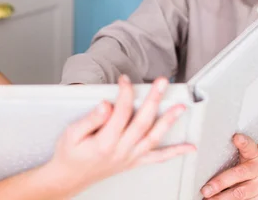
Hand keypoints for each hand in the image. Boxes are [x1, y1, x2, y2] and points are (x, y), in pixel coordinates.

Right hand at [48, 75, 194, 194]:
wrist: (69, 178)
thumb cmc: (70, 155)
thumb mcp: (71, 134)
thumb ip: (90, 120)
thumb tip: (105, 105)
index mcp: (104, 142)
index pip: (120, 112)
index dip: (125, 93)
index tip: (125, 80)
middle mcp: (121, 151)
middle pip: (142, 121)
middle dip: (154, 99)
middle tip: (162, 82)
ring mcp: (130, 157)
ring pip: (153, 137)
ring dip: (168, 121)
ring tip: (180, 107)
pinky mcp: (134, 162)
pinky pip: (158, 158)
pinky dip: (175, 153)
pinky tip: (188, 147)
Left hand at [201, 134, 257, 199]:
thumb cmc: (255, 169)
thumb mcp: (252, 156)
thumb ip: (242, 148)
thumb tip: (225, 132)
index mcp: (256, 157)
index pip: (250, 147)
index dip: (244, 142)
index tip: (236, 137)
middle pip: (239, 175)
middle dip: (220, 183)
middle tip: (205, 189)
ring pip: (239, 194)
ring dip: (221, 198)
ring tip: (207, 198)